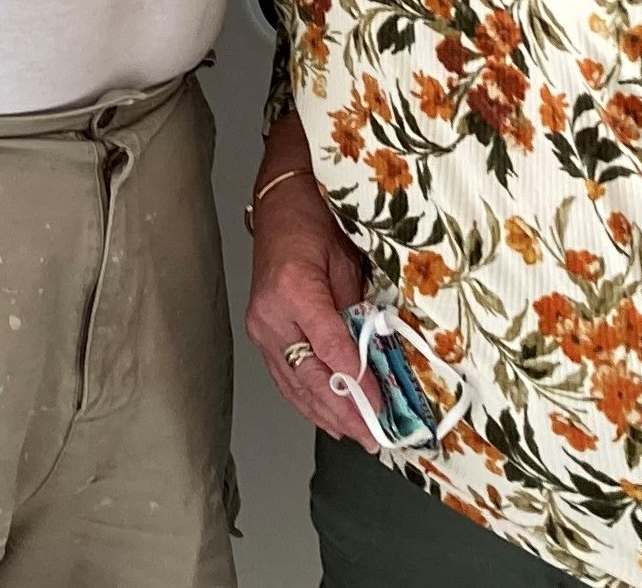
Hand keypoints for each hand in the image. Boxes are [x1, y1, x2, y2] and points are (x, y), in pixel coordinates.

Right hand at [243, 166, 375, 447]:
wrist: (282, 204)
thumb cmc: (316, 222)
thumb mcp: (347, 261)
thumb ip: (358, 309)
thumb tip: (379, 354)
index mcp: (294, 290)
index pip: (330, 349)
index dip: (357, 383)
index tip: (381, 406)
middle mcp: (271, 315)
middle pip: (310, 376)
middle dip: (345, 412)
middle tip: (373, 436)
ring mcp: (261, 328)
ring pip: (295, 385)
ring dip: (327, 415)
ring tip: (356, 437)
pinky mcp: (260, 335)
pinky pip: (284, 378)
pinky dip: (307, 402)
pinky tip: (327, 419)